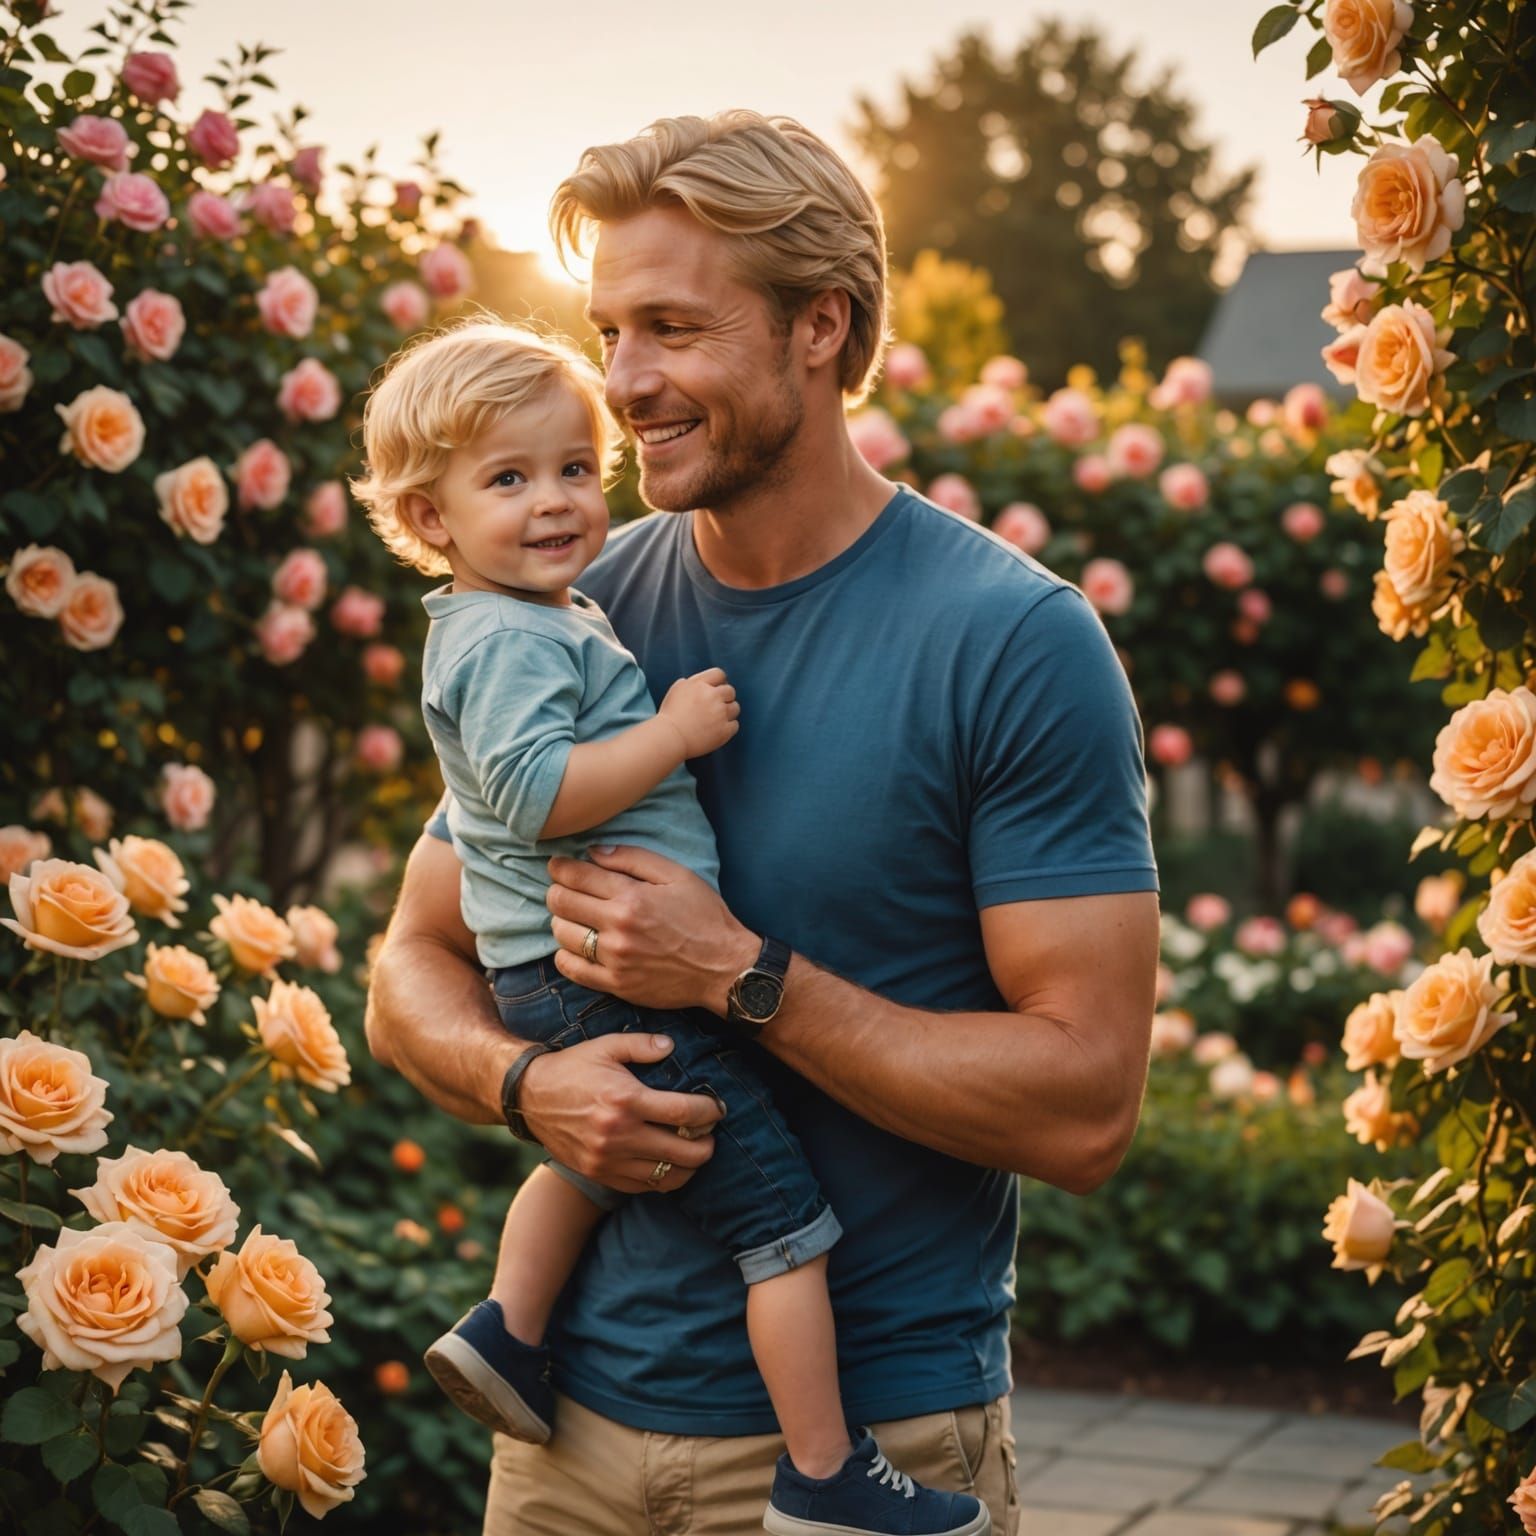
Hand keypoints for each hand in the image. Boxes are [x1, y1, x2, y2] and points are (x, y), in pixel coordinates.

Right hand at [518, 1032, 719, 1193]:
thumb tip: (672, 1046)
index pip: (685, 1113)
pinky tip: (667, 1161)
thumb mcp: (606, 1045)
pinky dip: (663, 1177)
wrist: (529, 1097)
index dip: (710, 1112)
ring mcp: (608, 1160)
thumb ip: (643, 1045)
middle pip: (685, 1152)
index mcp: (625, 1100)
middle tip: (709, 1132)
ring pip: (668, 1177)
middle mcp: (619, 1134)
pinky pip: (645, 1187)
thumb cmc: (572, 1067)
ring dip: (690, 1166)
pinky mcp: (599, 1175)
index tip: (717, 1108)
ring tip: (693, 1150)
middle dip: (707, 1143)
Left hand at [546, 845, 758, 1014]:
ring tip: (574, 917)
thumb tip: (594, 851)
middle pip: (561, 904)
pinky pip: (571, 969)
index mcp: (632, 897)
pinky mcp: (616, 984)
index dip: (560, 867)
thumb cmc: (705, 916)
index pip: (575, 876)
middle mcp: (618, 928)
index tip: (558, 865)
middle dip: (556, 891)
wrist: (724, 968)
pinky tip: (576, 946)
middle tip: (563, 889)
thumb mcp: (677, 875)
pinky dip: (565, 955)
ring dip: (562, 921)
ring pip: (562, 935)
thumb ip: (633, 858)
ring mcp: (614, 959)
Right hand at [658, 667, 739, 757]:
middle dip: (724, 698)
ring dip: (728, 713)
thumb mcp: (676, 691)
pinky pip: (735, 725)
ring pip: (735, 708)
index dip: (720, 682)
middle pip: (730, 691)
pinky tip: (717, 730)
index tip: (716, 690)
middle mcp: (712, 696)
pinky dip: (727, 728)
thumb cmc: (670, 716)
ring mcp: (720, 713)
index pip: (719, 674)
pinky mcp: (724, 730)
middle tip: (715, 708)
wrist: (669, 738)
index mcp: (699, 684)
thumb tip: (700, 682)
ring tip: (716, 720)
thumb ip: (691, 683)